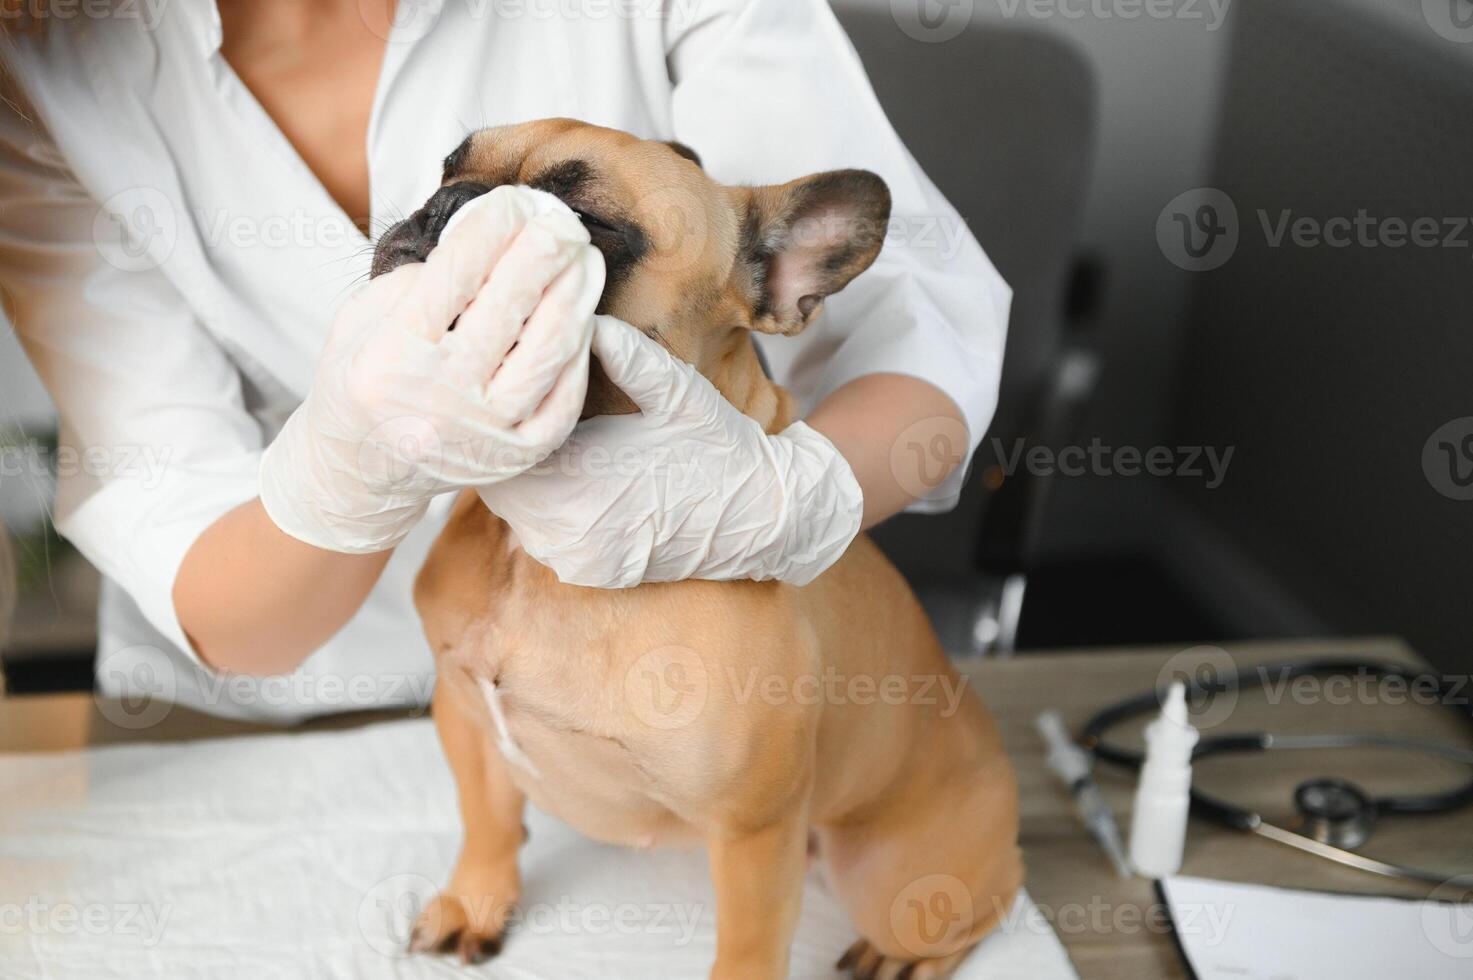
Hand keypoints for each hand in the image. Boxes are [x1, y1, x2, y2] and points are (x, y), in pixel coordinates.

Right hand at [259, 186, 604, 552]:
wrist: (361, 473)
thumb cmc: (362, 379)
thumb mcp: (361, 322)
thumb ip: (416, 281)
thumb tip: (483, 239)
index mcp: (393, 355)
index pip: (455, 275)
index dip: (492, 228)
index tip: (516, 199)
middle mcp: (439, 396)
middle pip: (507, 308)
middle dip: (543, 252)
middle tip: (564, 220)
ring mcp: (482, 433)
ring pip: (545, 353)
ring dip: (574, 297)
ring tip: (587, 259)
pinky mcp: (514, 458)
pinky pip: (562, 401)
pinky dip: (578, 355)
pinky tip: (585, 318)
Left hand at [478, 316, 863, 587]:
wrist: (763, 520)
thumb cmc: (720, 449)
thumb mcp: (677, 392)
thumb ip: (625, 355)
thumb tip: (585, 317)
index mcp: (578, 483)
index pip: (502, 448)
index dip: (502, 415)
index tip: (513, 386)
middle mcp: (566, 532)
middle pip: (500, 483)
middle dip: (511, 445)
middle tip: (522, 406)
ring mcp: (575, 560)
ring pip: (516, 512)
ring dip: (526, 479)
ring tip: (546, 437)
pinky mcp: (588, 574)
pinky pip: (542, 535)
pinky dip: (547, 507)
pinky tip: (571, 476)